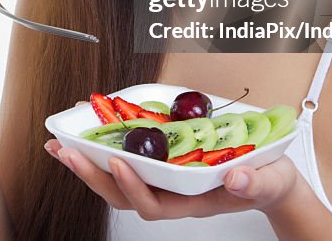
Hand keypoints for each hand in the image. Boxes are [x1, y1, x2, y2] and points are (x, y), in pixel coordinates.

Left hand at [44, 139, 298, 220]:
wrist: (271, 178)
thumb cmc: (268, 180)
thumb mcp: (269, 180)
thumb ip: (253, 182)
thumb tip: (235, 179)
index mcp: (192, 201)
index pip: (155, 204)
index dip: (133, 187)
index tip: (119, 162)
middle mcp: (171, 193)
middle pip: (123, 193)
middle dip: (92, 174)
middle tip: (66, 151)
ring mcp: (163, 178)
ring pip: (117, 178)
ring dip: (87, 161)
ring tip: (61, 144)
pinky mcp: (160, 160)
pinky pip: (125, 156)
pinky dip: (102, 143)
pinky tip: (86, 127)